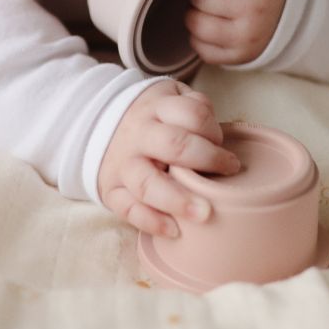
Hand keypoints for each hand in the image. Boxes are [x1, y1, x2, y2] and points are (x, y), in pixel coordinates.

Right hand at [98, 81, 238, 237]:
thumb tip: (219, 140)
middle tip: (229, 171)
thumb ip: (194, 110)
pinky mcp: (111, 189)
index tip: (228, 152)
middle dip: (205, 159)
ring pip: (147, 183)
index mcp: (156, 109)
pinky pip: (128, 209)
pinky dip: (151, 221)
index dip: (214, 131)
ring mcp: (123, 164)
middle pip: (173, 145)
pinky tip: (174, 230)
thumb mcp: (170, 98)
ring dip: (177, 200)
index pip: (191, 114)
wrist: (99, 125)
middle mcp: (138, 135)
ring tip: (203, 213)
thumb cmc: (150, 118)